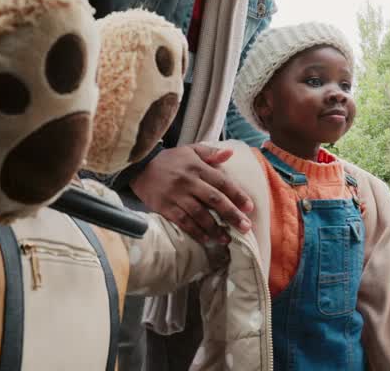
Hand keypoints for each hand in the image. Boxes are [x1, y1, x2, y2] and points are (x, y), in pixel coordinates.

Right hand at [130, 144, 254, 244]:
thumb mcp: (191, 150)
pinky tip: (206, 240)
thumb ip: (211, 153)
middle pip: (214, 200)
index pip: (222, 182)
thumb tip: (230, 153)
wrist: (139, 166)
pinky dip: (196, 232)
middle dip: (232, 214)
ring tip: (227, 238)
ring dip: (215, 228)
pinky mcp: (165, 207)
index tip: (250, 208)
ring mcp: (176, 196)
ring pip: (199, 214)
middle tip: (245, 228)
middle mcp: (188, 182)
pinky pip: (183, 222)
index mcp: (198, 167)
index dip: (237, 195)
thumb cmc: (170, 160)